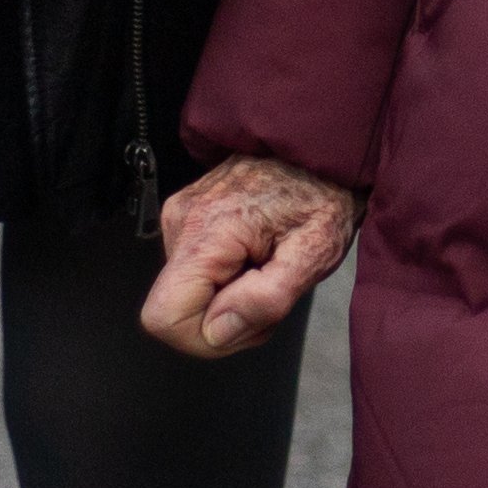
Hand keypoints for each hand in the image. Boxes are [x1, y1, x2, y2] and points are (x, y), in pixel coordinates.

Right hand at [142, 151, 359, 356]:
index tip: (252, 314)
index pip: (163, 318)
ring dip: (230, 298)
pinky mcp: (184, 218)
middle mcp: (180, 221)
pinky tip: (255, 256)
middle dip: (228, 317)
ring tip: (268, 266)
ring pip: (186, 296)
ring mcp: (178, 217)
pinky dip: (226, 279)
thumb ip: (268, 299)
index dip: (207, 337)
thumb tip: (218, 331)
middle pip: (176, 312)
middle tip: (271, 286)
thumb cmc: (323, 195)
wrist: (320, 150)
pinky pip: (193, 275)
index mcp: (206, 231)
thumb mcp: (315, 253)